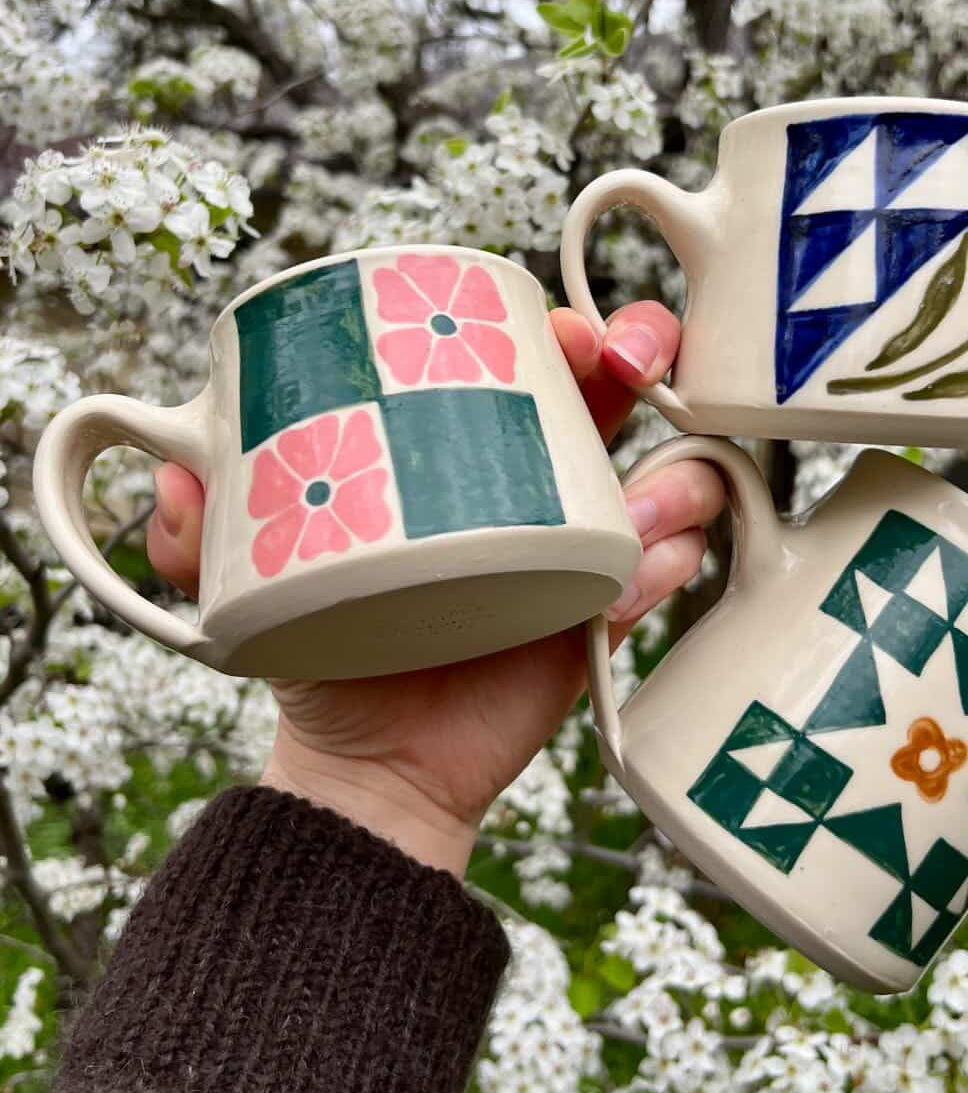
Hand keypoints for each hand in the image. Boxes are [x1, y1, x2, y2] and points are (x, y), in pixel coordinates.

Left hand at [147, 303, 725, 876]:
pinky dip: (669, 560)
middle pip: (615, 394)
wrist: (363, 766)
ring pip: (664, 477)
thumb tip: (166, 478)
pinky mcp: (600, 616)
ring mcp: (577, 548)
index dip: (557, 326)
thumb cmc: (324, 654)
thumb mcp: (249, 585)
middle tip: (626, 363)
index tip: (560, 330)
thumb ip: (198, 533)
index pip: (524, 361)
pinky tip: (648, 565)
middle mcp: (532, 485)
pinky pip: (660, 574)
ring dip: (676, 473)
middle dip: (643, 351)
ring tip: (644, 506)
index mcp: (462, 450)